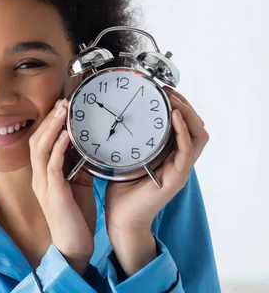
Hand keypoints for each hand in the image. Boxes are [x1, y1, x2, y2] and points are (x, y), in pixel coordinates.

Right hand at [29, 98, 96, 274]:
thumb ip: (76, 166)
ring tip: (63, 110)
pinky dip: (58, 147)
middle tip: (63, 101)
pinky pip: (52, 165)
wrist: (74, 247)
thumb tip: (86, 145)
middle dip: (49, 119)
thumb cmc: (75, 217)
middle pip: (36, 139)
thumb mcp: (77, 185)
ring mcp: (43, 184)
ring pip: (40, 148)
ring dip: (52, 127)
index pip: (40, 141)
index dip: (49, 122)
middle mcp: (38, 177)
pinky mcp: (53, 193)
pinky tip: (68, 134)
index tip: (62, 105)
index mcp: (43, 174)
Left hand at [104, 88, 208, 275]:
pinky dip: (183, 132)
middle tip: (168, 90)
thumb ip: (124, 139)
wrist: (121, 219)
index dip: (178, 105)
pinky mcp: (176, 178)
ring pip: (198, 136)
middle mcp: (178, 160)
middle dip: (185, 105)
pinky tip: (174, 118)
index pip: (184, 125)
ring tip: (173, 99)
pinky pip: (187, 151)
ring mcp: (180, 169)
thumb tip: (109, 115)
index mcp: (168, 154)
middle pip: (196, 127)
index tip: (163, 89)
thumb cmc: (120, 189)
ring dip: (188, 114)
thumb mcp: (122, 156)